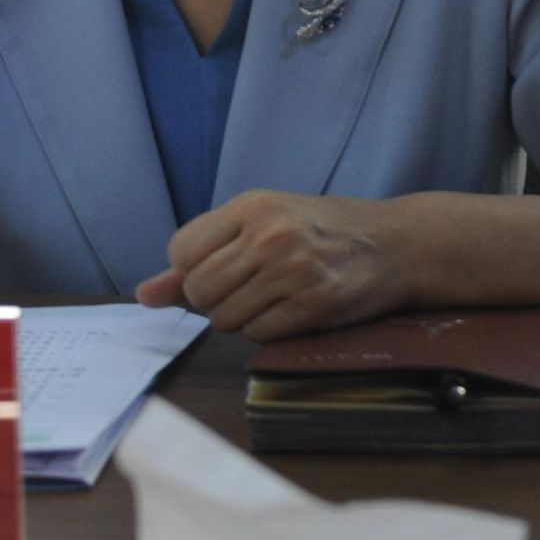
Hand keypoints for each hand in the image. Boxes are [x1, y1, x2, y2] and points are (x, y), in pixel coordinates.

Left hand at [134, 190, 409, 340]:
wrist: (396, 244)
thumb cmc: (323, 229)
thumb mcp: (262, 222)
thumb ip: (202, 254)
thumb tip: (144, 294)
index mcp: (251, 205)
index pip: (181, 252)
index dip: (191, 270)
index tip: (221, 266)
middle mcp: (269, 234)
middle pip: (198, 289)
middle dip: (212, 299)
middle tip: (246, 286)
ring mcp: (292, 271)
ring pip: (224, 317)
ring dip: (239, 316)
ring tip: (270, 296)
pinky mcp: (313, 306)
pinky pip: (257, 335)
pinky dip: (265, 330)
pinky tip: (289, 309)